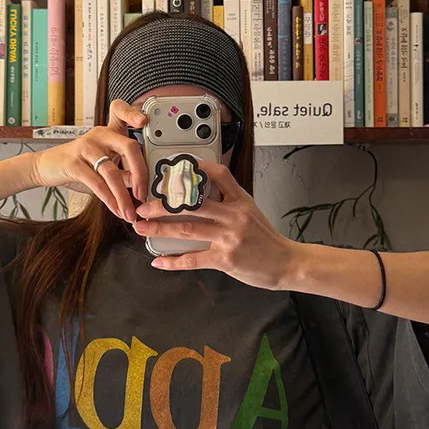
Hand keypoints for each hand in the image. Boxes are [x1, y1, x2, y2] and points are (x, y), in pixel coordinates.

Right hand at [31, 100, 147, 221]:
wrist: (46, 167)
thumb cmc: (79, 165)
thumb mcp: (105, 167)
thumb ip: (124, 173)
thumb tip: (143, 186)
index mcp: (109, 132)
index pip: (121, 111)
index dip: (134, 113)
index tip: (144, 122)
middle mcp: (99, 135)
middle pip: (128, 147)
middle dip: (141, 173)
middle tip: (143, 194)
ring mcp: (86, 148)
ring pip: (112, 172)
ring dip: (123, 196)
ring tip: (129, 213)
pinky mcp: (73, 163)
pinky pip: (96, 183)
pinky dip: (109, 199)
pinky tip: (116, 209)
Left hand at [133, 160, 297, 289]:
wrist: (286, 262)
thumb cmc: (267, 240)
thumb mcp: (252, 213)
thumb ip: (229, 203)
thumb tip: (202, 197)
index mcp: (240, 201)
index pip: (218, 175)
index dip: (197, 168)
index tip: (176, 166)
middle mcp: (233, 216)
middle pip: (191, 204)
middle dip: (162, 206)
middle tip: (143, 207)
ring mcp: (229, 237)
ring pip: (186, 230)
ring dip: (159, 230)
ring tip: (142, 228)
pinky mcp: (225, 259)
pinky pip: (193, 259)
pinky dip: (173, 261)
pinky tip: (160, 261)